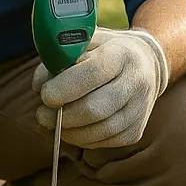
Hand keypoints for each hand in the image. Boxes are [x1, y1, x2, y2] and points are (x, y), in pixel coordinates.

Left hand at [33, 27, 169, 149]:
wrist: (146, 65)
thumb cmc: (104, 52)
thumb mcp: (84, 42)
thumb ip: (58, 58)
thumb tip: (39, 86)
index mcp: (121, 54)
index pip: (93, 73)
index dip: (64, 88)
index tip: (45, 95)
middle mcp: (136, 82)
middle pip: (95, 109)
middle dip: (63, 116)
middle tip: (42, 115)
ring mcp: (139, 110)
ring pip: (99, 131)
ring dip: (69, 132)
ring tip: (54, 123)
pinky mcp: (135, 132)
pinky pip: (103, 142)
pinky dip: (82, 139)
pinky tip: (72, 129)